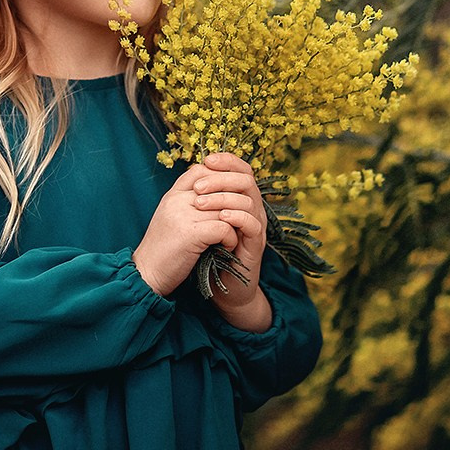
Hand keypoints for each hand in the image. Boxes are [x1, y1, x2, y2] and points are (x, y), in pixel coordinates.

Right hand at [133, 162, 241, 297]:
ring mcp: (183, 215)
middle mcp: (177, 199)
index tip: (229, 198)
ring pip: (225, 207)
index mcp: (173, 194)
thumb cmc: (163, 249)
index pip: (202, 171)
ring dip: (235, 222)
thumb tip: (215, 192)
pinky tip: (226, 246)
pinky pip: (224, 227)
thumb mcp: (172, 217)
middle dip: (233, 202)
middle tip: (239, 217)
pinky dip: (230, 238)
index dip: (220, 180)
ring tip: (232, 235)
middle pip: (217, 187)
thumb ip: (188, 202)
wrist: (146, 275)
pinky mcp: (191, 234)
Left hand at [193, 153, 271, 331]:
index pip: (241, 169)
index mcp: (241, 199)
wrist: (222, 289)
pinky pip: (253, 223)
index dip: (227, 160)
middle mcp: (253, 209)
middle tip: (198, 187)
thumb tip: (193, 170)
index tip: (207, 160)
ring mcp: (256, 226)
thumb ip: (204, 197)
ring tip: (201, 204)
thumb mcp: (204, 220)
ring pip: (249, 199)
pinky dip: (237, 217)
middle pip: (246, 179)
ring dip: (224, 197)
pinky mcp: (256, 245)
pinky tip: (220, 218)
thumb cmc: (210, 252)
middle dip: (221, 178)